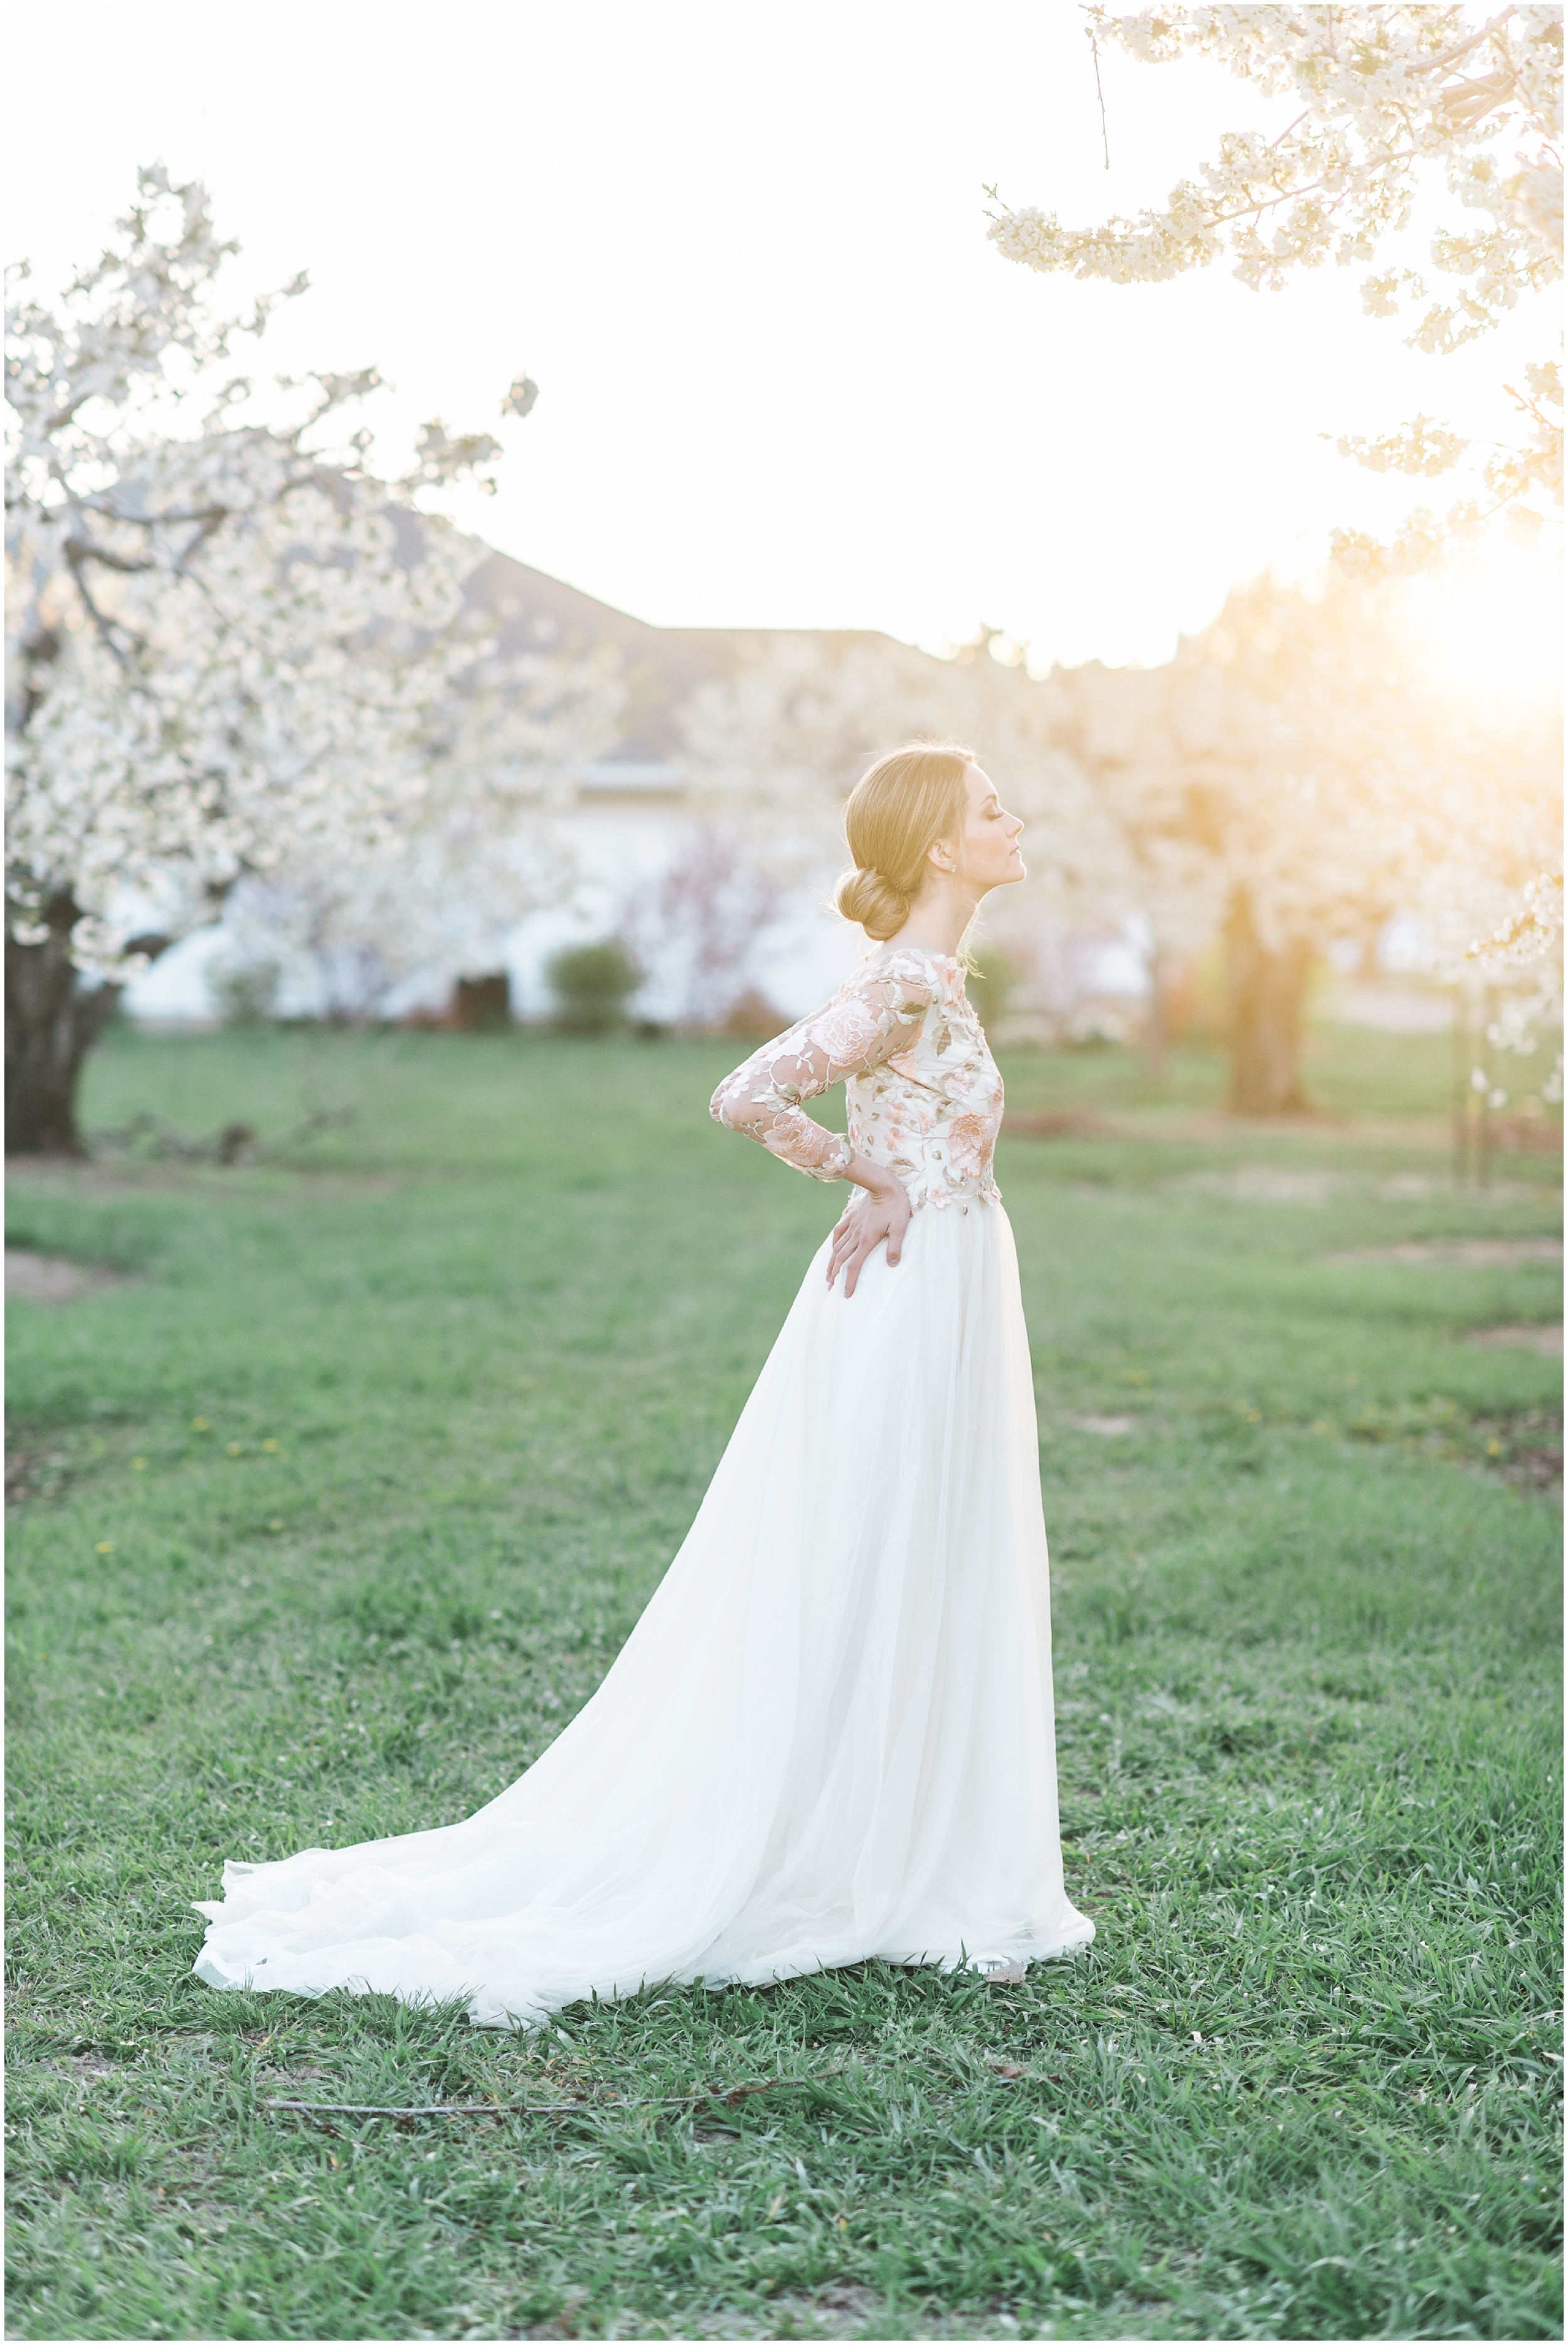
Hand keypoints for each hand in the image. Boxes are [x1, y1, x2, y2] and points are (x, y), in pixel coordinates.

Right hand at [827, 1176, 910, 1297]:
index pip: (855, 1266)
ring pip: (837, 1248)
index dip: (850, 1281)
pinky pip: (838, 1233)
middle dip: (835, 1276)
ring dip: (831, 1263)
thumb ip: (895, 1247)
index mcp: (867, 1240)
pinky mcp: (851, 1218)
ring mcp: (851, 1226)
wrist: (884, 1185)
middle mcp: (855, 1235)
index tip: (846, 1294)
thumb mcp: (900, 1227)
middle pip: (841, 1260)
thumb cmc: (895, 1207)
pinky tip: (831, 1250)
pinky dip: (833, 1244)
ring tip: (828, 1275)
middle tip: (830, 1288)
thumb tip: (892, 1265)